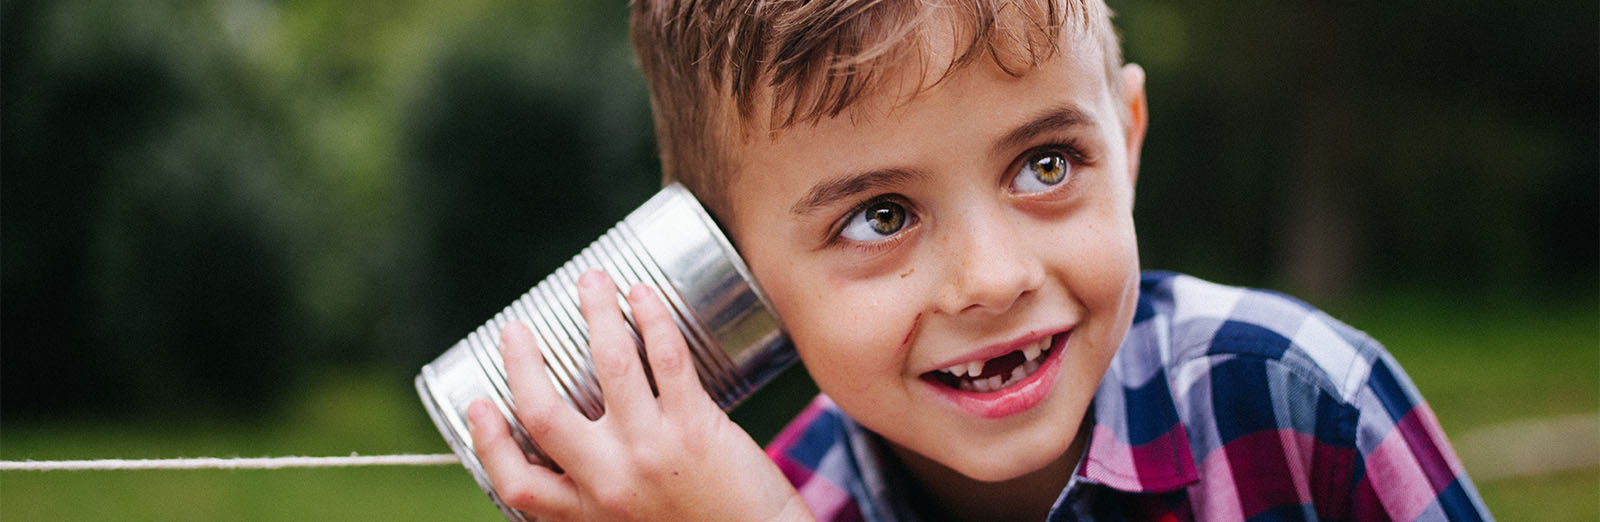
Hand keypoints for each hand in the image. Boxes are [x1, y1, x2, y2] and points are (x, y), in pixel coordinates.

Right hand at [469, 269, 812, 521]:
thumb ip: (604, 496)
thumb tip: (585, 453)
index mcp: (588, 513)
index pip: (515, 482)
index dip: (487, 439)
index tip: (479, 404)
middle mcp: (610, 482)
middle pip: (543, 413)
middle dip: (521, 361)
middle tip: (515, 328)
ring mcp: (651, 450)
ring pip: (607, 364)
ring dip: (594, 312)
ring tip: (591, 281)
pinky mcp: (696, 426)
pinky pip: (666, 356)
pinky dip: (651, 316)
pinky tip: (643, 294)